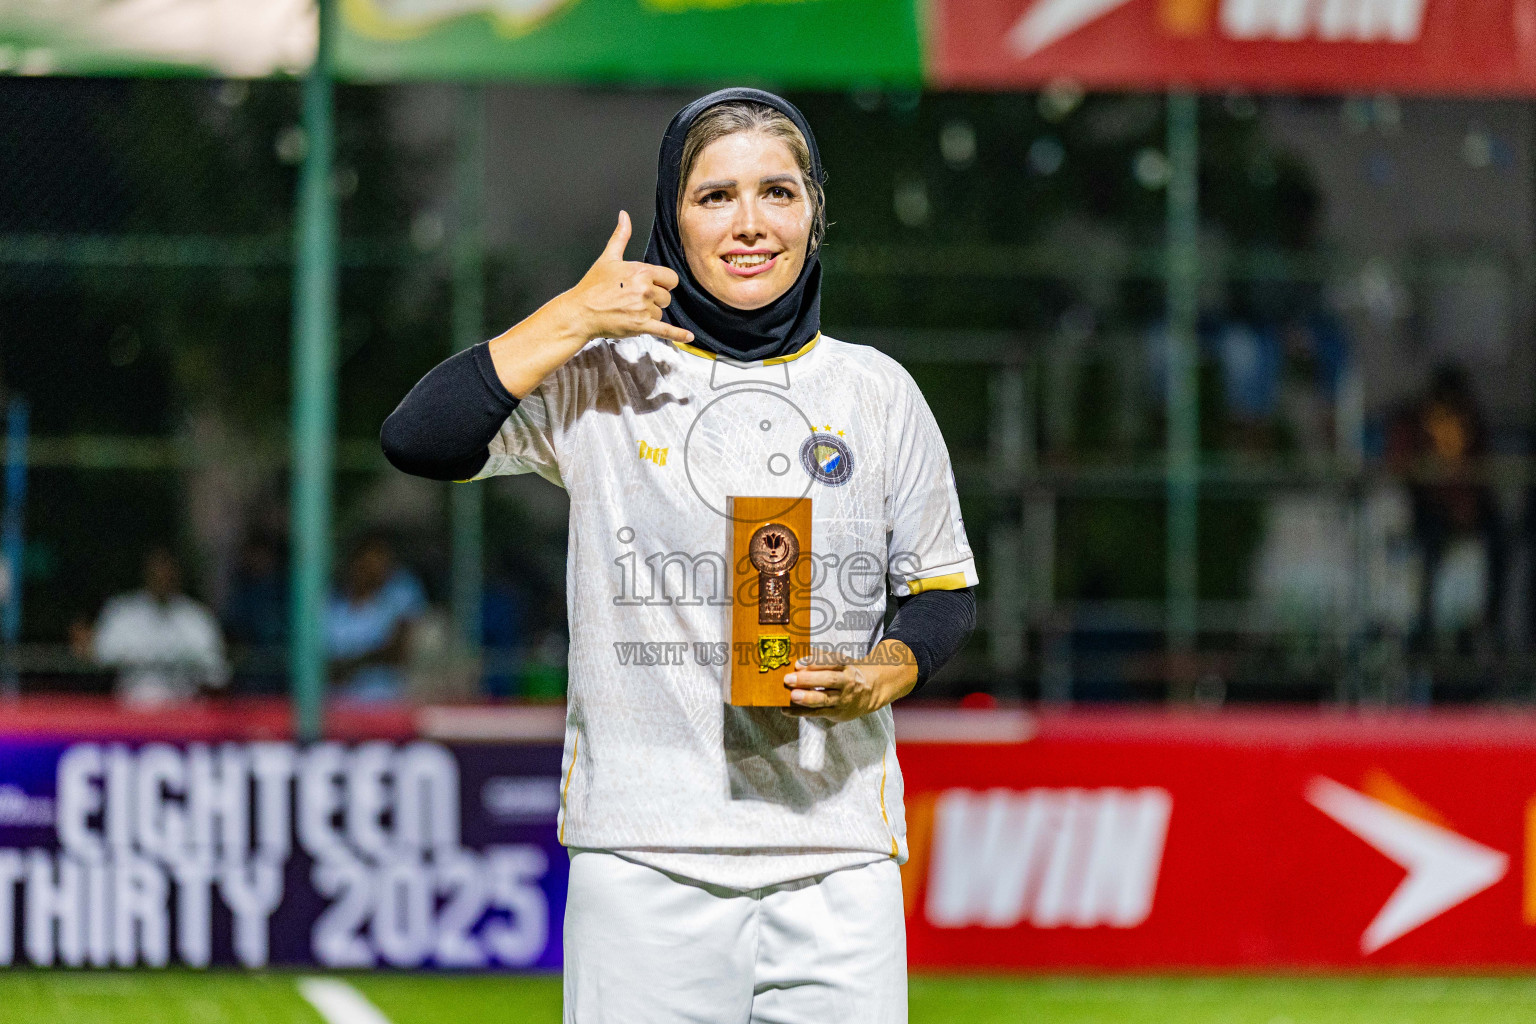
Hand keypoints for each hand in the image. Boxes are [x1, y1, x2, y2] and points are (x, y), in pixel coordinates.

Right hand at [564, 211, 693, 345]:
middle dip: (655, 299)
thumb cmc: (592, 286)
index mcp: (641, 271)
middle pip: (666, 297)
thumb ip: (621, 236)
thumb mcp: (608, 257)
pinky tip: (689, 337)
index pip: (670, 278)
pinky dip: (678, 334)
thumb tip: (625, 216)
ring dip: (650, 314)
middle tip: (635, 299)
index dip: (662, 282)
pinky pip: (665, 330)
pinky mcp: (641, 326)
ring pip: (661, 313)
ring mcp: (643, 309)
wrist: (580, 312)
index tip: (651, 285)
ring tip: (630, 311)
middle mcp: (645, 289)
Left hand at [781, 639, 918, 721]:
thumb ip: (821, 657)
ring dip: (807, 698)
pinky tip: (787, 710)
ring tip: (792, 696)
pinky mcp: (837, 712)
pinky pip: (818, 713)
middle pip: (828, 680)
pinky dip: (801, 712)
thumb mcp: (840, 661)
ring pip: (824, 699)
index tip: (797, 664)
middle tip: (789, 679)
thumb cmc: (848, 673)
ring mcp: (842, 699)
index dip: (814, 663)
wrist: (871, 691)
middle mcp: (846, 682)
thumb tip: (798, 652)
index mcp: (846, 666)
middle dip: (808, 680)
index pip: (831, 662)